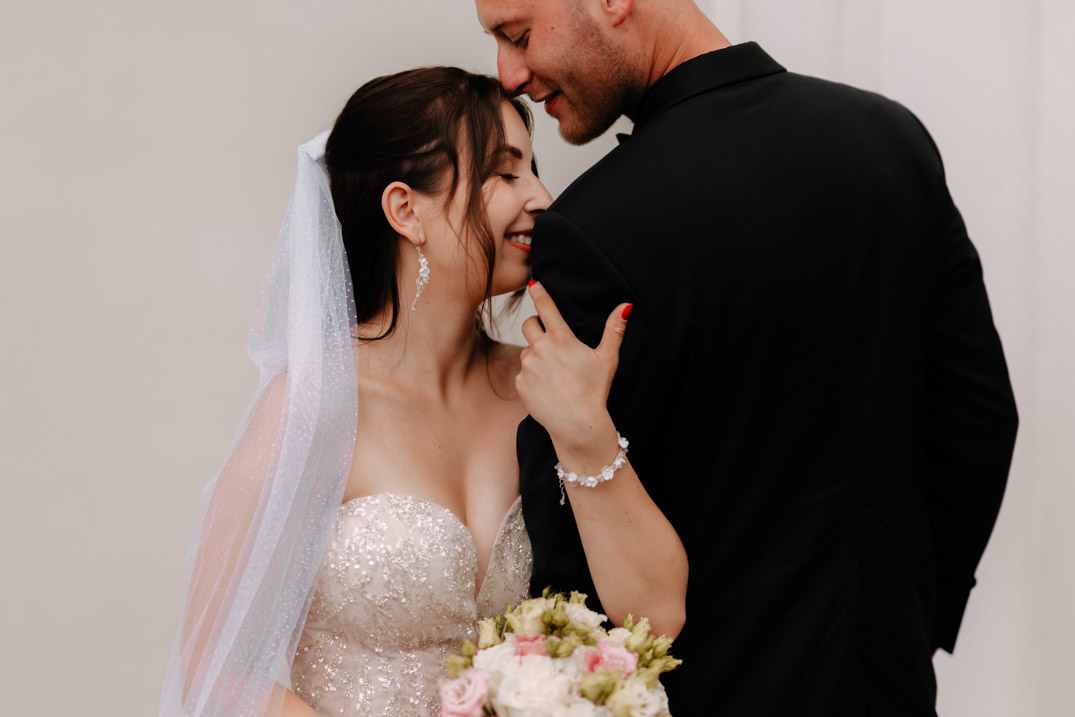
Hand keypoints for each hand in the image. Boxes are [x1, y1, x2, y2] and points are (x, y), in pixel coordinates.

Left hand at [516, 280, 632, 448]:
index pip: (545, 307)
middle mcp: (541, 348)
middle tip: (551, 340)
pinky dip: (532, 375)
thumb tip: (626, 306)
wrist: (577, 424)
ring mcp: (528, 366)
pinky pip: (523, 371)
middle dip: (537, 326)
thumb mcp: (607, 359)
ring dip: (537, 354)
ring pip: (527, 350)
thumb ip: (615, 330)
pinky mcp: (520, 382)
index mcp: (561, 339)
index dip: (538, 292)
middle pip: (529, 324)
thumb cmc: (595, 390)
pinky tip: (548, 386)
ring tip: (555, 373)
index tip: (533, 283)